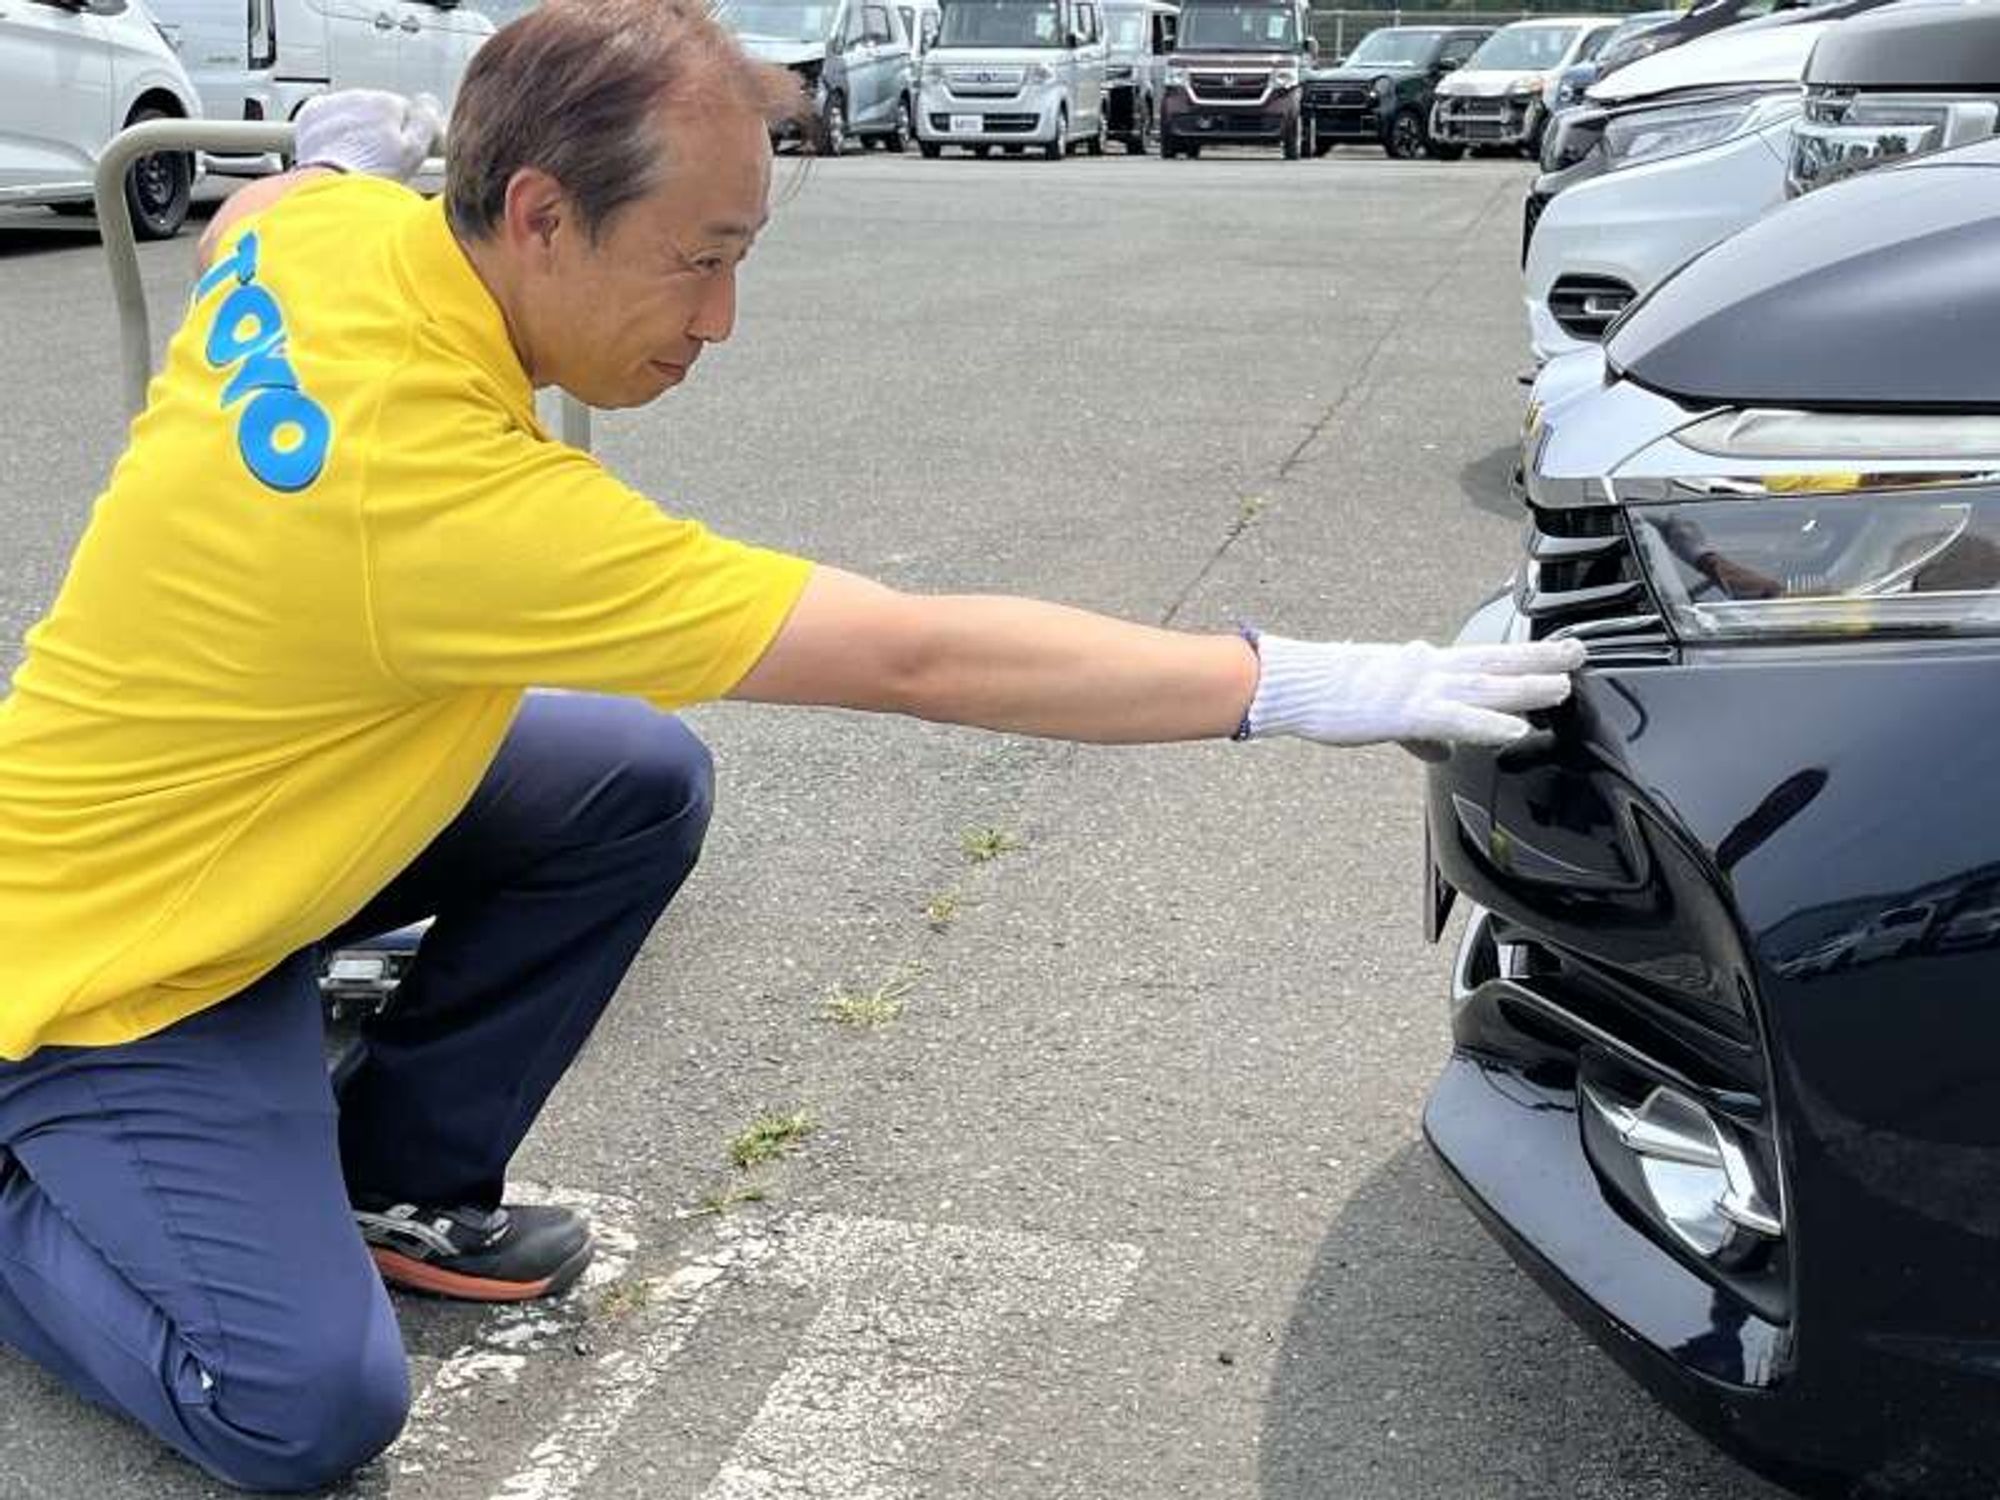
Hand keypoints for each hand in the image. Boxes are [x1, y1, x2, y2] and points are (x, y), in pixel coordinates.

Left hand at [294, 90, 442, 182]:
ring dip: (358, 133)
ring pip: (354, 115)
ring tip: (359, 164)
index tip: (412, 154)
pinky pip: (328, 119)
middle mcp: (359, 96)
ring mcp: (333, 104)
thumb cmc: (371, 175)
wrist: (328, 186)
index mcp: (388, 103)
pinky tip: (339, 155)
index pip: (409, 113)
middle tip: (384, 165)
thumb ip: (426, 122)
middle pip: (379, 113)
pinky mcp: (311, 116)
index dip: (413, 136)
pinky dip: (333, 133)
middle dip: (383, 133)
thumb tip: (429, 103)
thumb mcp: (414, 152)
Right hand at [1245, 636, 1585, 748]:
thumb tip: (1442, 751)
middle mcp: (1430, 668)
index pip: (1484, 657)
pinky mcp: (1407, 711)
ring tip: (1562, 687)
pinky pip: (1457, 718)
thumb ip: (1421, 734)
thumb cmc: (1332, 694)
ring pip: (1485, 685)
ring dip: (1526, 686)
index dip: (1521, 655)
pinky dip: (1489, 723)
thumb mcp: (1384, 713)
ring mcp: (1421, 687)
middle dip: (1539, 657)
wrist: (1299, 684)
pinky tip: (1516, 729)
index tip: (1553, 650)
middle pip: (1495, 661)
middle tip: (1579, 652)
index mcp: (1425, 666)